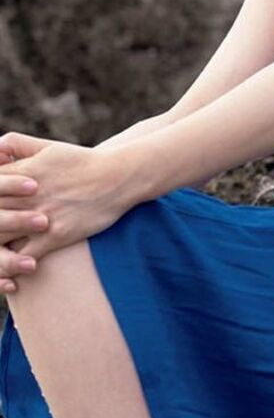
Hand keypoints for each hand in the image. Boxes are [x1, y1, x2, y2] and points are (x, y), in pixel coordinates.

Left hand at [0, 132, 128, 268]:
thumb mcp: (47, 147)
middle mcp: (27, 195)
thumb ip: (16, 144)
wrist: (118, 176)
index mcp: (21, 173)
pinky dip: (13, 265)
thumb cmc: (82, 161)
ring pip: (0, 237)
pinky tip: (9, 273)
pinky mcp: (56, 235)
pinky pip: (25, 256)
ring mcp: (40, 217)